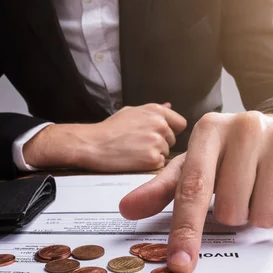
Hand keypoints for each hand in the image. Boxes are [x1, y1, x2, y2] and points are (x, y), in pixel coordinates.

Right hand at [23, 103, 186, 171]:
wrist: (92, 144)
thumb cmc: (109, 129)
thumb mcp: (131, 112)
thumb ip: (152, 110)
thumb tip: (169, 106)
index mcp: (156, 111)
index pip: (180, 124)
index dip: (170, 131)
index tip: (157, 136)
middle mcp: (160, 124)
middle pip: (172, 140)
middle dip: (161, 144)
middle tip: (139, 145)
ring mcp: (157, 142)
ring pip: (166, 153)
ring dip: (154, 156)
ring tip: (134, 152)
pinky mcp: (152, 159)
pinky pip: (160, 165)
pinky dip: (149, 166)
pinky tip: (134, 161)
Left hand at [119, 111, 272, 272]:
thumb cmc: (229, 155)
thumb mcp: (194, 166)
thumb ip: (161, 190)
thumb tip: (127, 210)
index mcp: (209, 130)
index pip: (193, 189)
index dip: (186, 231)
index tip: (181, 264)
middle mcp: (247, 126)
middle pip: (231, 209)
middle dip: (233, 214)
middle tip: (239, 194)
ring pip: (264, 214)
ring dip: (260, 215)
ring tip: (261, 190)